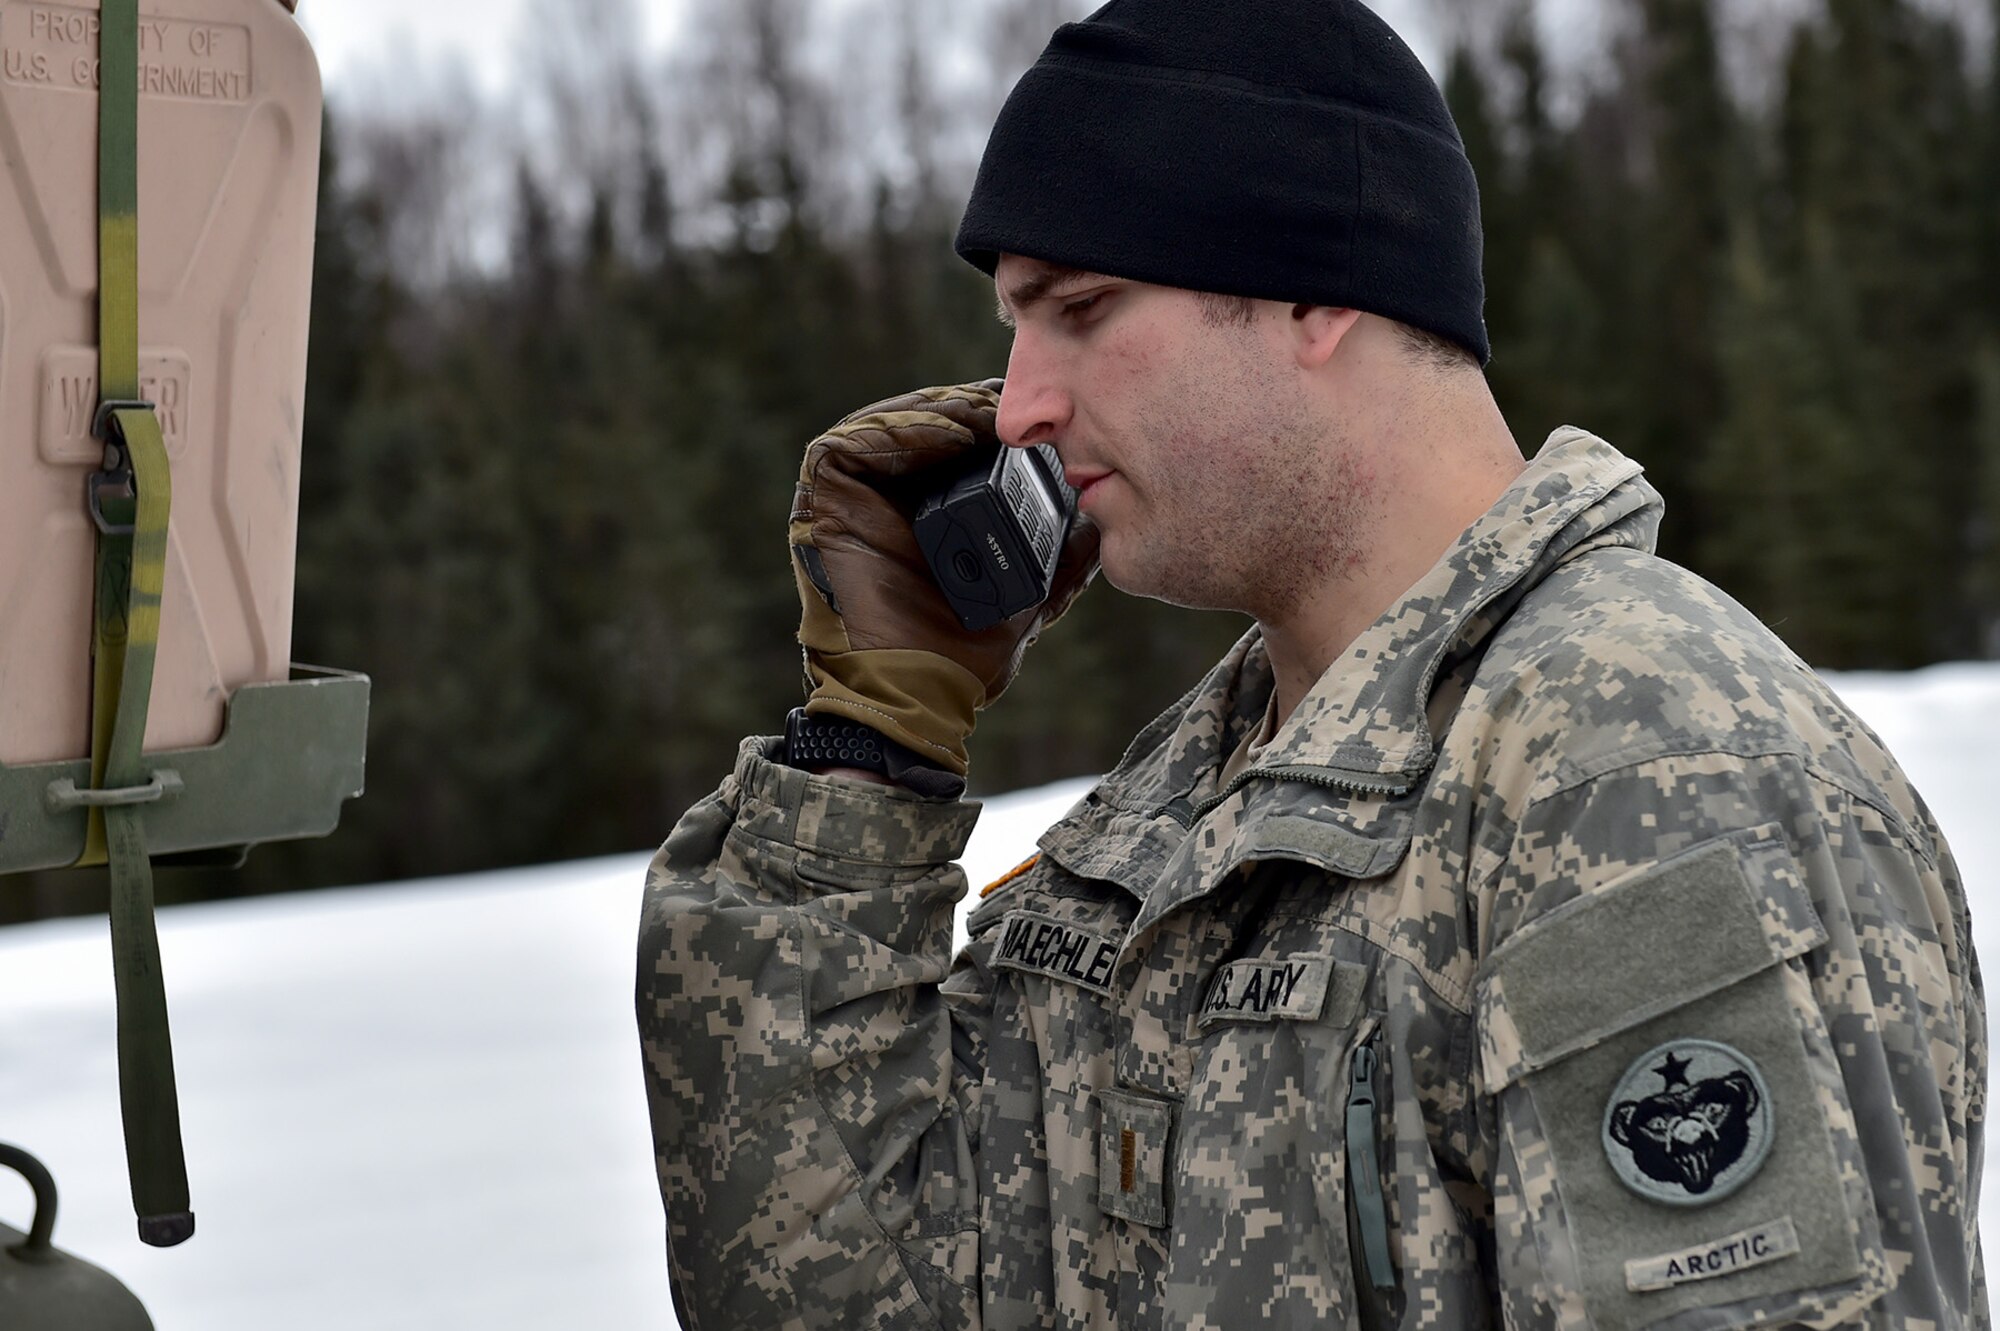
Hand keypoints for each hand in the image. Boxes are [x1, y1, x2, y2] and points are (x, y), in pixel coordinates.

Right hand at [790, 380, 1099, 776]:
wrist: (915, 697)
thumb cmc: (961, 659)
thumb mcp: (1028, 596)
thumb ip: (1061, 561)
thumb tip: (1101, 522)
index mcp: (925, 515)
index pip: (959, 448)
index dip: (998, 427)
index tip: (1046, 421)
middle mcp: (884, 499)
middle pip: (928, 427)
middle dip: (975, 410)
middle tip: (1024, 404)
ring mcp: (850, 496)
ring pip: (896, 423)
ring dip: (946, 409)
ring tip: (993, 409)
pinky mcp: (824, 495)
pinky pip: (859, 439)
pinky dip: (907, 426)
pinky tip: (953, 427)